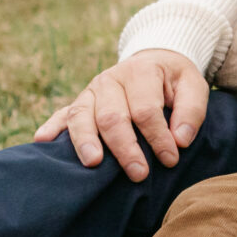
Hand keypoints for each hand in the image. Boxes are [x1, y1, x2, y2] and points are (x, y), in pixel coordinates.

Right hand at [32, 48, 210, 180]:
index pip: (146, 110)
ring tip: (93, 163)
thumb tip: (180, 140)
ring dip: (85, 141)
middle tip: (138, 173)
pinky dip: (52, 127)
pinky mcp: (79, 102)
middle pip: (112, 116)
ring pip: (82, 116)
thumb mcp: (194, 86)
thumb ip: (191, 111)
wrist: (154, 62)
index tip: (170, 159)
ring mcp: (91, 91)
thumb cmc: (175, 81)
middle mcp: (111, 79)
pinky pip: (61, 114)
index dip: (158, 137)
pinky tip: (42, 141)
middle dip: (125, 148)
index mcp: (141, 71)